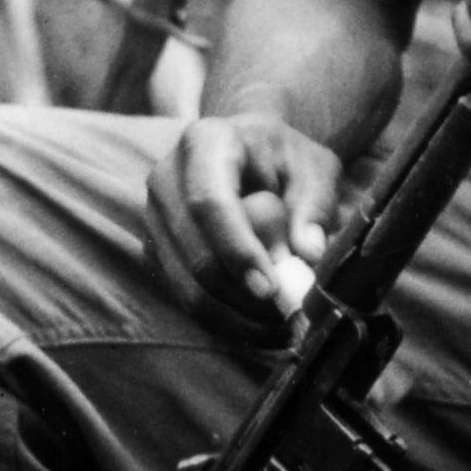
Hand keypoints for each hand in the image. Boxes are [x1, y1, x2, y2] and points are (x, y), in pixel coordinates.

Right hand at [155, 111, 348, 322]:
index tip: (271, 289)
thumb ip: (315, 205)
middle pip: (194, 251)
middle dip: (241, 293)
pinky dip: (223, 318)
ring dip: (234, 315)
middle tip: (288, 317)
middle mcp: (166, 178)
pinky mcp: (157, 248)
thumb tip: (309, 253)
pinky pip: (185, 294)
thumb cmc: (285, 158)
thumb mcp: (314, 168)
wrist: (248, 150)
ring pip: (185, 283)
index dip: (238, 250)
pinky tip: (260, 324)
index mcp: (205, 143)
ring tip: (281, 327)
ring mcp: (155, 215)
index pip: (210, 202)